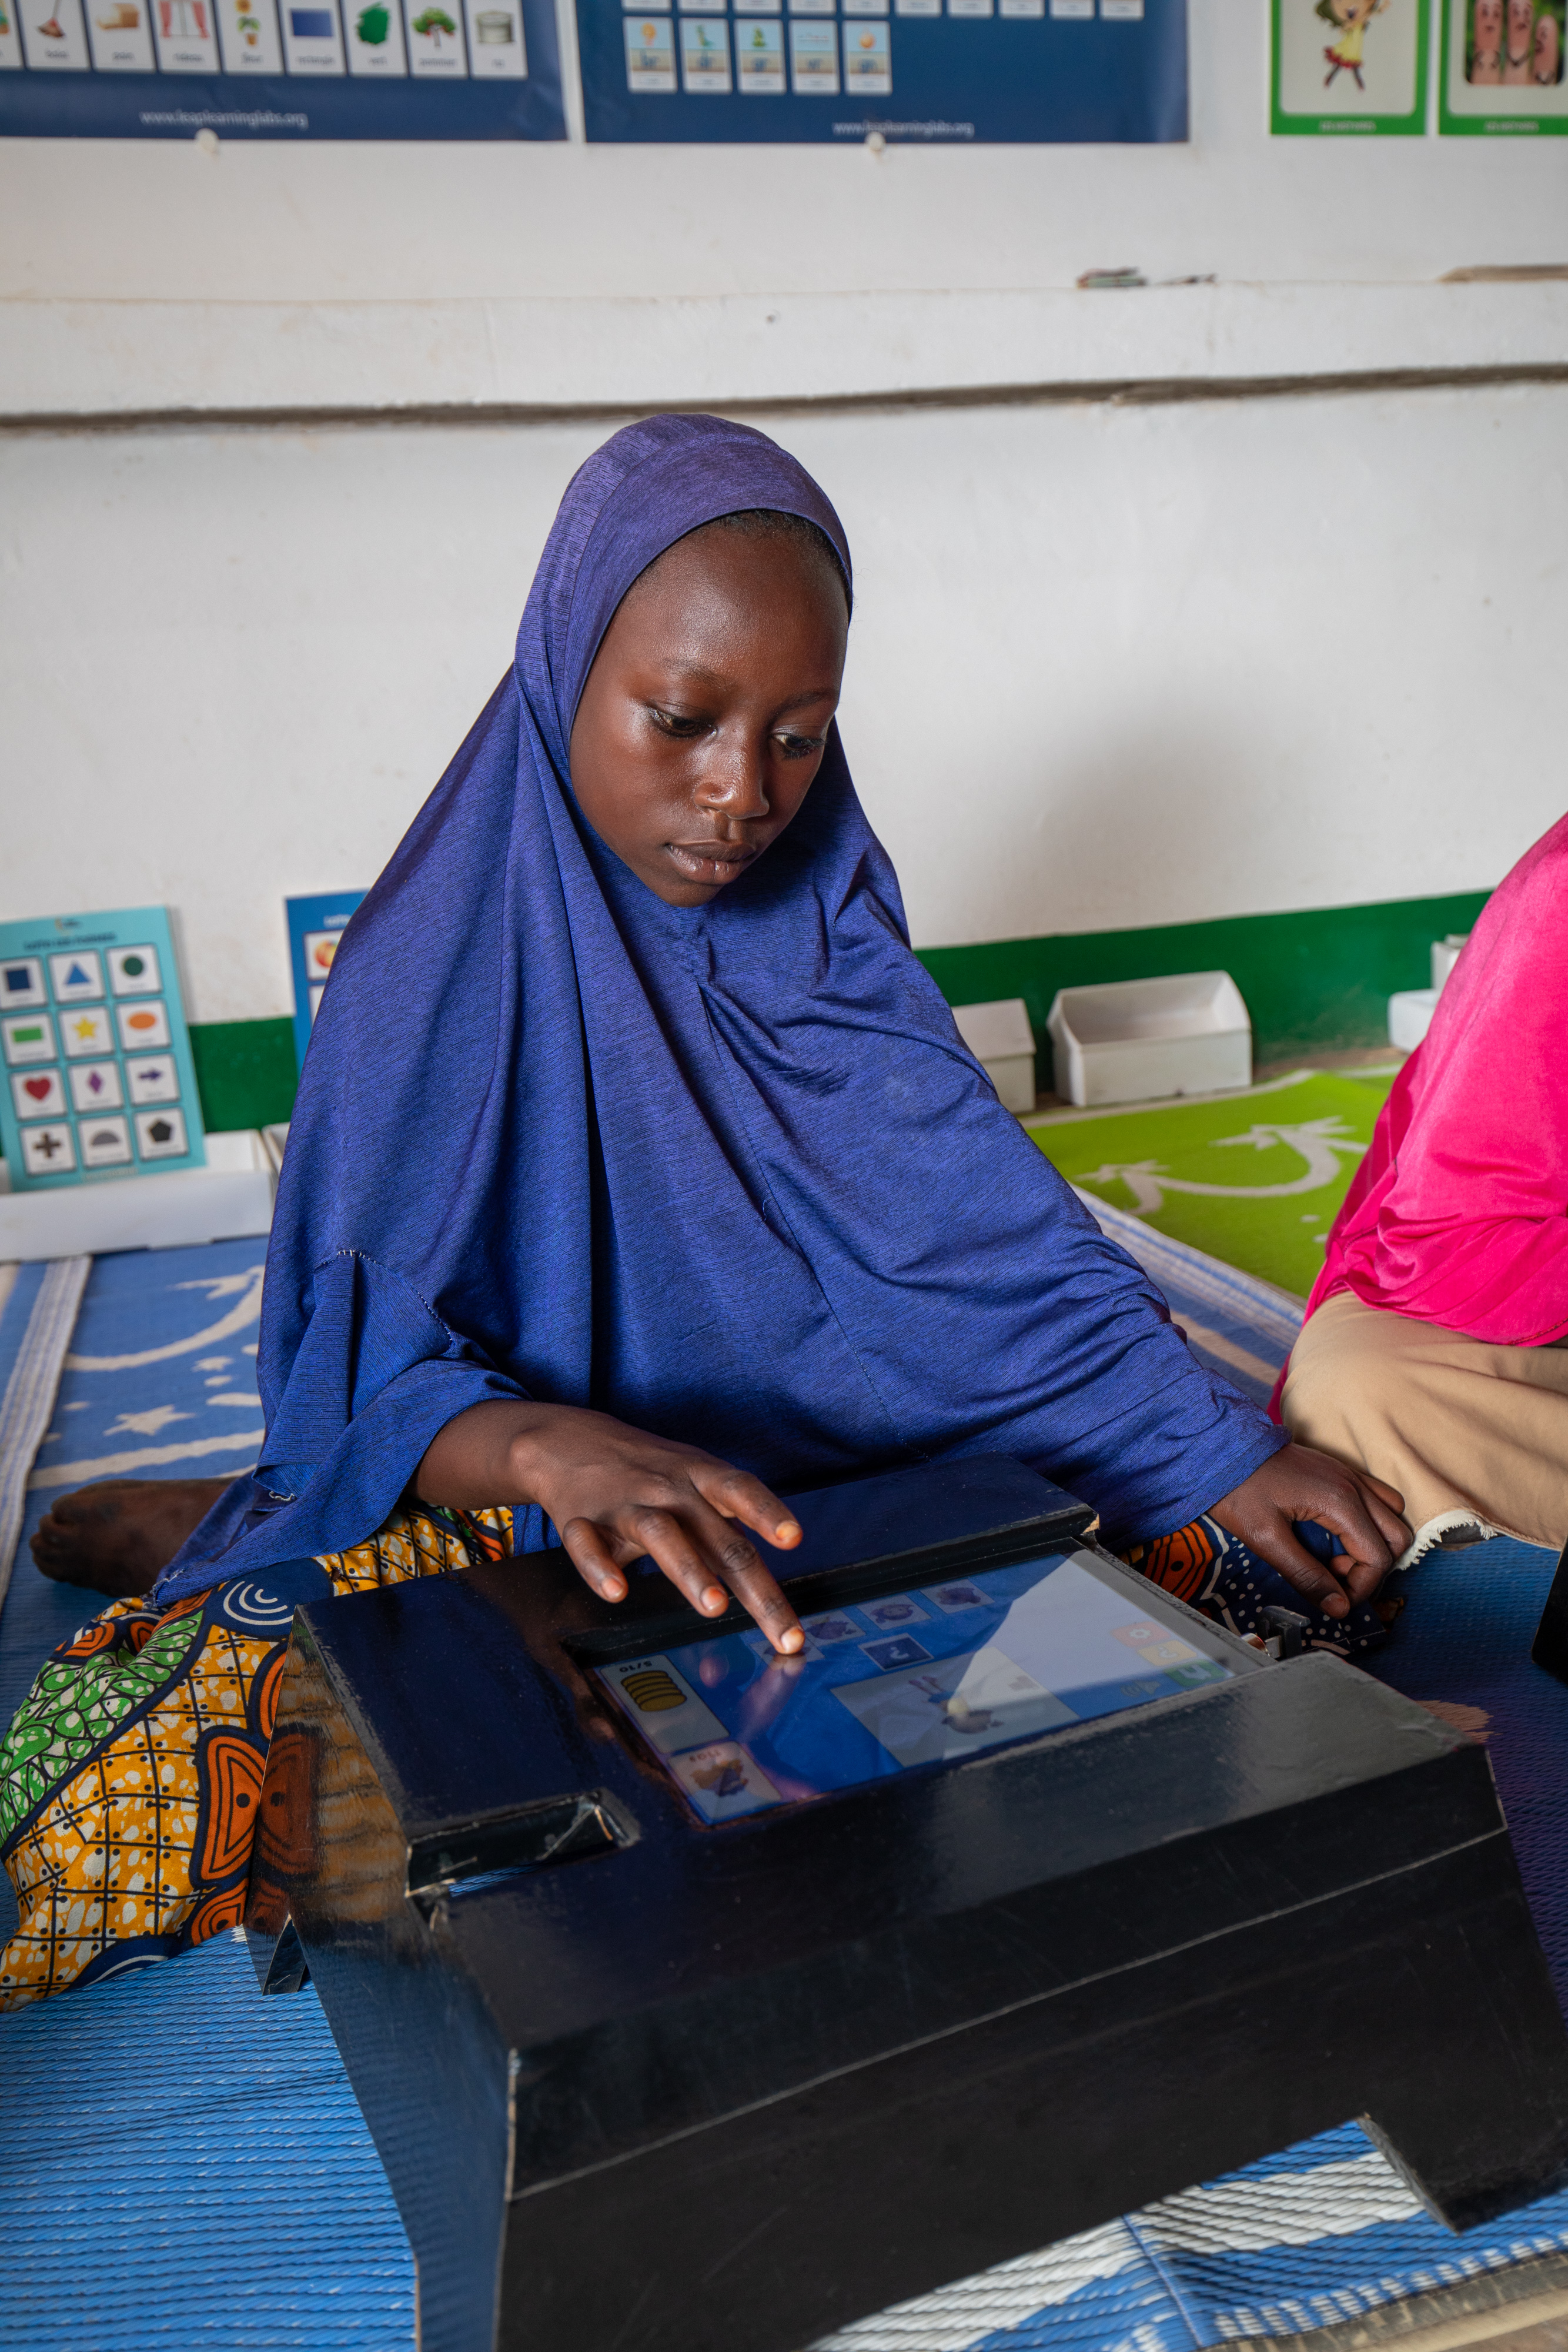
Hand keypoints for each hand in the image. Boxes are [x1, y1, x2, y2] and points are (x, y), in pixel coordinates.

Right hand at [416, 1400, 804, 1652]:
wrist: (569, 1440)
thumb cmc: (651, 1473)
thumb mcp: (695, 1482)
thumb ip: (725, 1536)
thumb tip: (765, 1602)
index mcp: (701, 1477)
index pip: (741, 1489)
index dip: (767, 1511)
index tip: (793, 1538)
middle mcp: (668, 1488)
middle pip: (717, 1536)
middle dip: (755, 1587)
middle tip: (783, 1633)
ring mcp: (625, 1504)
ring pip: (661, 1534)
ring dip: (690, 1570)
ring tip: (715, 1607)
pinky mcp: (581, 1520)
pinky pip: (588, 1544)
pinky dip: (600, 1567)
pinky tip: (616, 1592)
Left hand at [1209, 1443, 1410, 1618]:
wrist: (1221, 1448)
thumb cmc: (1239, 1488)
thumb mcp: (1265, 1538)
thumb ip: (1305, 1574)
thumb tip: (1338, 1608)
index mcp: (1340, 1501)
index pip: (1378, 1557)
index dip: (1362, 1587)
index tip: (1335, 1597)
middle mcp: (1353, 1485)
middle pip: (1397, 1538)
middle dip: (1373, 1568)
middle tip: (1334, 1576)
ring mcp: (1349, 1474)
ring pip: (1392, 1516)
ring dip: (1374, 1543)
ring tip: (1334, 1555)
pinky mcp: (1339, 1471)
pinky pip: (1376, 1498)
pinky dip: (1369, 1523)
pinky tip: (1335, 1534)